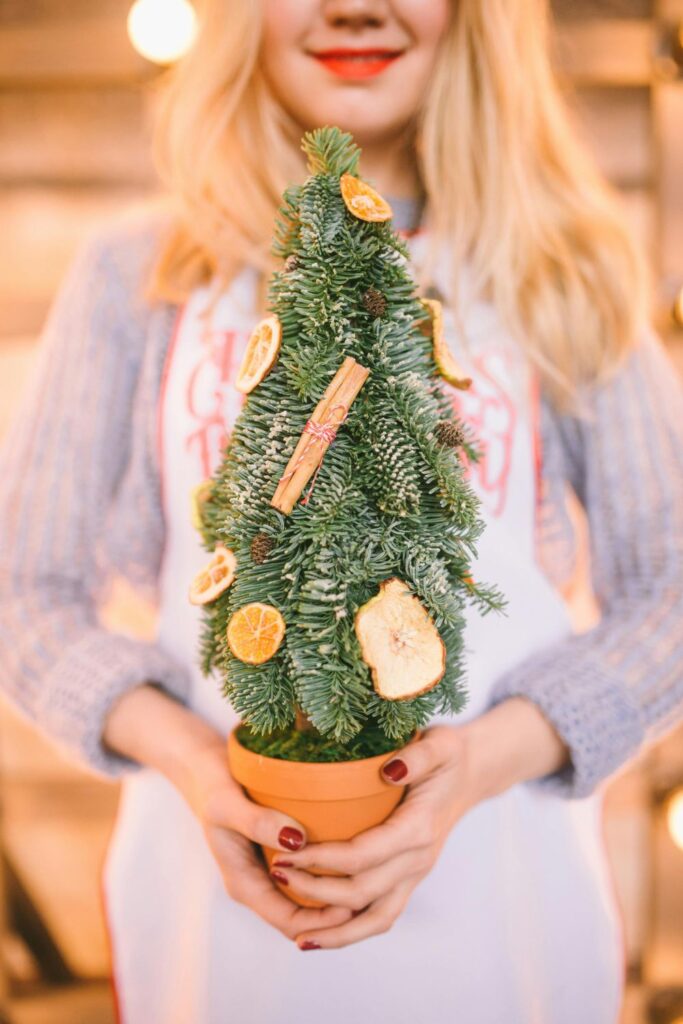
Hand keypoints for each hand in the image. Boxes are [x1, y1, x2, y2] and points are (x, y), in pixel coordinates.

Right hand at [102, 684, 352, 942]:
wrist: (202, 766)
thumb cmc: (212, 783)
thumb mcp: (227, 802)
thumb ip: (258, 822)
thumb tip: (296, 841)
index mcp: (244, 884)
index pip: (291, 921)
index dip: (324, 921)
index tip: (356, 901)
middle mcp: (260, 885)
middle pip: (305, 918)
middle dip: (338, 915)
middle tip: (377, 892)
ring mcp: (270, 872)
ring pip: (310, 900)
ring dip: (338, 897)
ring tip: (374, 878)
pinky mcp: (280, 854)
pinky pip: (311, 876)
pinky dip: (333, 874)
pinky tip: (359, 856)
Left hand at [268, 724, 474, 949]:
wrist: (472, 775)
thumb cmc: (449, 756)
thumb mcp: (440, 744)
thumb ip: (418, 756)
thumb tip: (389, 771)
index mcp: (418, 829)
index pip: (362, 856)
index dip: (321, 860)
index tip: (285, 854)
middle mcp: (417, 860)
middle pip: (361, 892)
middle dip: (315, 890)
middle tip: (276, 874)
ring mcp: (415, 875)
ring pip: (375, 918)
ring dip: (336, 931)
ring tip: (296, 935)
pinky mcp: (409, 879)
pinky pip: (381, 915)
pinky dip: (353, 931)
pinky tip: (321, 935)